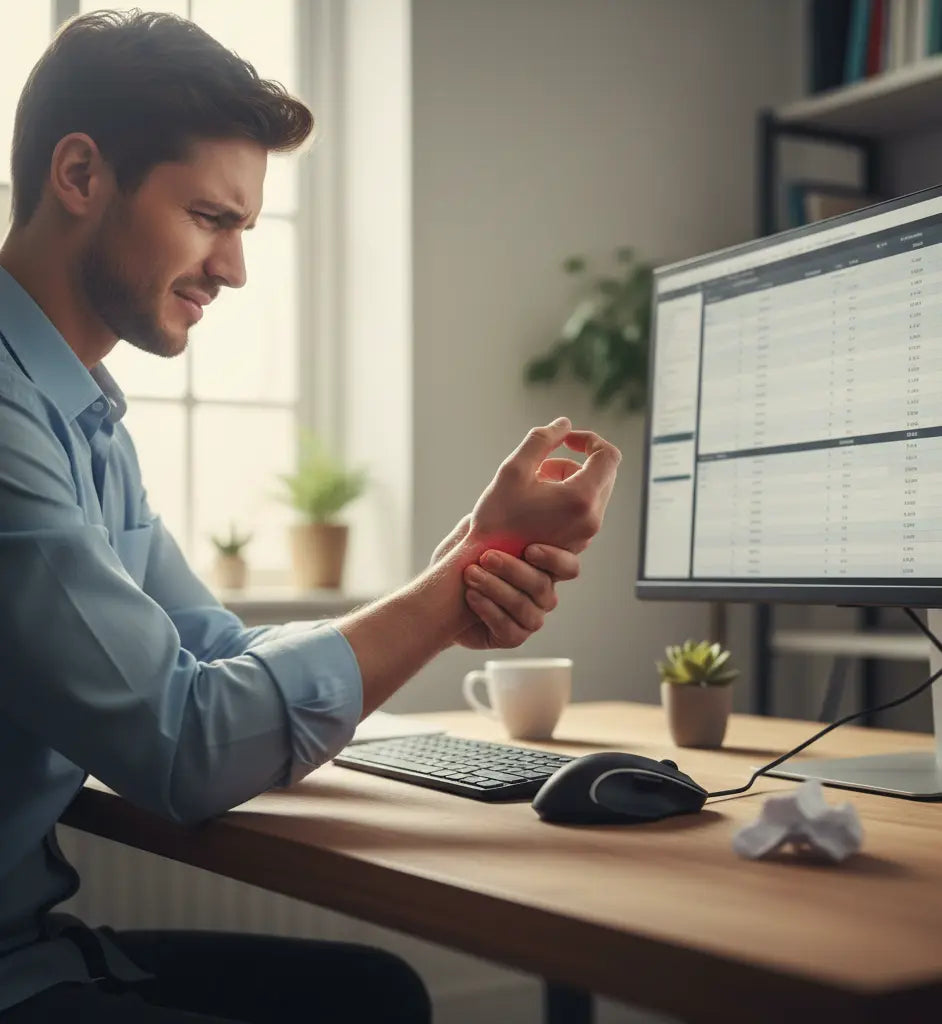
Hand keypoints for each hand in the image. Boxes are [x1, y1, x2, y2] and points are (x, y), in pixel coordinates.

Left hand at [430, 516, 580, 649]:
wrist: (436, 596)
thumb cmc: (461, 560)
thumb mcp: (477, 534)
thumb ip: (497, 518)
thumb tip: (510, 492)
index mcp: (541, 567)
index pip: (568, 567)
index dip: (556, 559)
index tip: (530, 549)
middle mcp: (541, 594)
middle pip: (543, 586)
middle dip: (513, 570)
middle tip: (486, 557)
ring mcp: (529, 617)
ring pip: (525, 607)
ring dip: (495, 589)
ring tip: (471, 575)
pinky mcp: (512, 636)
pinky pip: (509, 628)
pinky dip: (488, 610)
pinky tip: (471, 597)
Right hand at [469, 417, 620, 555]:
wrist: (484, 562)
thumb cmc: (496, 517)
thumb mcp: (514, 468)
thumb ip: (542, 439)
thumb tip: (563, 424)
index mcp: (581, 499)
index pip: (609, 456)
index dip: (590, 439)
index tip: (565, 439)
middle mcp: (591, 520)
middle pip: (603, 473)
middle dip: (575, 460)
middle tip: (542, 465)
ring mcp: (586, 535)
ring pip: (592, 491)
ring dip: (568, 479)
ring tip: (534, 483)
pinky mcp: (576, 544)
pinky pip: (583, 510)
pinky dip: (566, 498)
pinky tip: (536, 503)